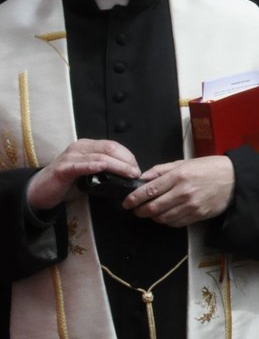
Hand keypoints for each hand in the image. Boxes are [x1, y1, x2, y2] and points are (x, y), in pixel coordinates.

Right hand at [25, 139, 142, 210]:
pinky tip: (103, 168)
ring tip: (129, 174)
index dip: (128, 156)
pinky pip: (80, 165)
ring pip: (100, 157)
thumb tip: (127, 176)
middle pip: (110, 149)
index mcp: (87, 146)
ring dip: (118, 166)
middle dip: (127, 161)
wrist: (40, 191)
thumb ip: (105, 171)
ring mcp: (70, 157)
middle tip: (137, 173)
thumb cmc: (67, 183)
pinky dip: (93, 166)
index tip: (137, 169)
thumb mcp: (90, 174)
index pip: (113, 146)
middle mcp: (80, 147)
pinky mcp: (63, 169)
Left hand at [129, 156, 235, 225]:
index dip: (134, 198)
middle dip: (140, 211)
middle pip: (153, 207)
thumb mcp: (184, 163)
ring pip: (163, 218)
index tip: (127, 202)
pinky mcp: (198, 215)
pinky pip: (176, 223)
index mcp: (178, 176)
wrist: (234, 179)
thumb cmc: (209, 168)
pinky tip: (166, 215)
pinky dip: (167, 221)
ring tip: (152, 213)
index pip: (149, 190)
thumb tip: (142, 178)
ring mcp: (191, 205)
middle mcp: (183, 192)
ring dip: (153, 217)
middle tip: (136, 210)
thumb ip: (161, 170)